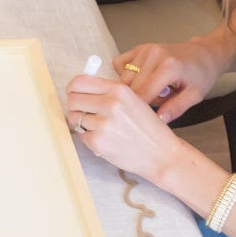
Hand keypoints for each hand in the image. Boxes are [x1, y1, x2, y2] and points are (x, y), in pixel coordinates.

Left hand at [64, 73, 186, 186]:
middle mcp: (110, 104)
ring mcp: (103, 123)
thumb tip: (78, 87)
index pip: (79, 82)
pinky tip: (104, 138)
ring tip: (99, 127)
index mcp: (118, 90)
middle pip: (72, 99)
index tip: (75, 93)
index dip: (73, 88)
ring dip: (81, 122)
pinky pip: (80, 134)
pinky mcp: (98, 141)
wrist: (163, 154)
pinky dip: (88, 137)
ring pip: (73, 117)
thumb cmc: (148, 128)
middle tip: (85, 112)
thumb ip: (108, 92)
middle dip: (75, 106)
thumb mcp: (134, 100)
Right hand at [113, 31, 235, 121]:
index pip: (143, 94)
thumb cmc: (201, 74)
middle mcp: (154, 55)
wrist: (204, 54)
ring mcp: (144, 49)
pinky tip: (140, 77)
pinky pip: (119, 64)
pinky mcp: (139, 48)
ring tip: (152, 87)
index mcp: (169, 67)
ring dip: (133, 87)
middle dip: (140, 98)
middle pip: (130, 87)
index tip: (147, 115)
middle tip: (158, 98)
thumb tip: (159, 119)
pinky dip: (125, 74)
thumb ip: (176, 108)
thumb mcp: (195, 95)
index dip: (143, 107)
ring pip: (123, 77)